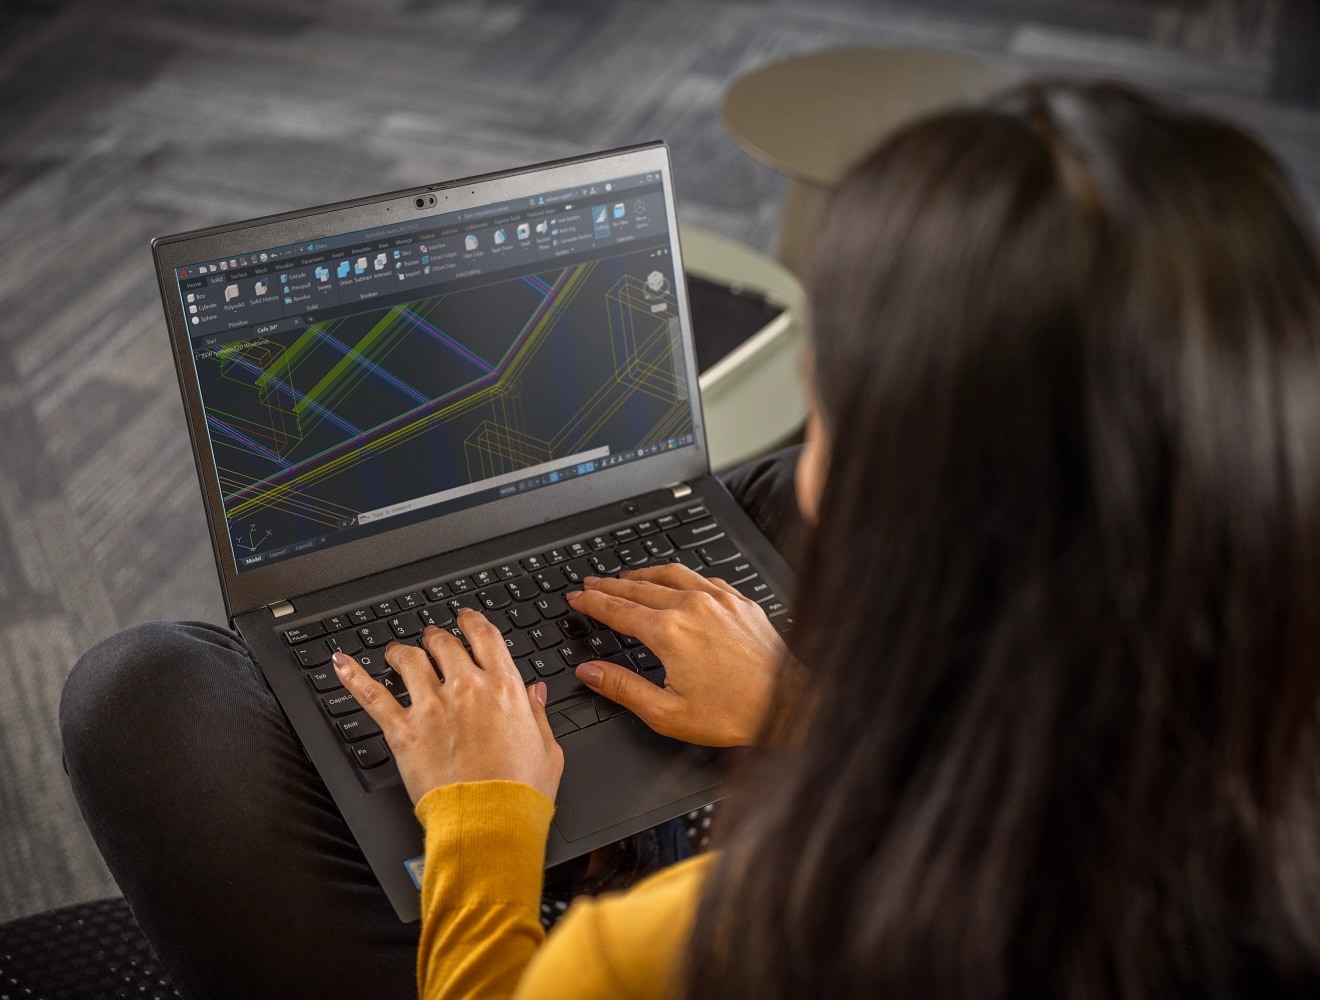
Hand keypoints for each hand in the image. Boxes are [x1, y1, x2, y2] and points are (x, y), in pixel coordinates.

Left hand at [331, 611, 563, 804]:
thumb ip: (537, 714)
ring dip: (402, 651)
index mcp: (504, 688)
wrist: (490, 821)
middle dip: (437, 637)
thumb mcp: (547, 749)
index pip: (485, 637)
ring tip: (396, 652)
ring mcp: (432, 706)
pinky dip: (354, 676)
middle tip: (432, 639)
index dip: (472, 622)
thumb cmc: (521, 792)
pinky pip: (372, 695)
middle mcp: (466, 688)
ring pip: (410, 659)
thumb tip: (535, 692)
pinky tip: (341, 663)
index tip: (466, 618)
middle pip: (445, 643)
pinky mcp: (404, 730)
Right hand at [565, 564, 785, 746]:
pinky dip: (680, 577)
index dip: (592, 602)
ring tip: (625, 576)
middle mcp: (692, 607)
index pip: (617, 609)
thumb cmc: (734, 714)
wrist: (789, 705)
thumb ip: (622, 687)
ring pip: (670, 575)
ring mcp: (719, 599)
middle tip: (590, 583)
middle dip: (609, 584)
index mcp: (669, 632)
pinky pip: (702, 577)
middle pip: (638, 587)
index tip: (577, 597)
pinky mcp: (740, 601)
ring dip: (642, 573)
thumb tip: (589, 672)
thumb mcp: (666, 713)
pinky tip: (677, 582)